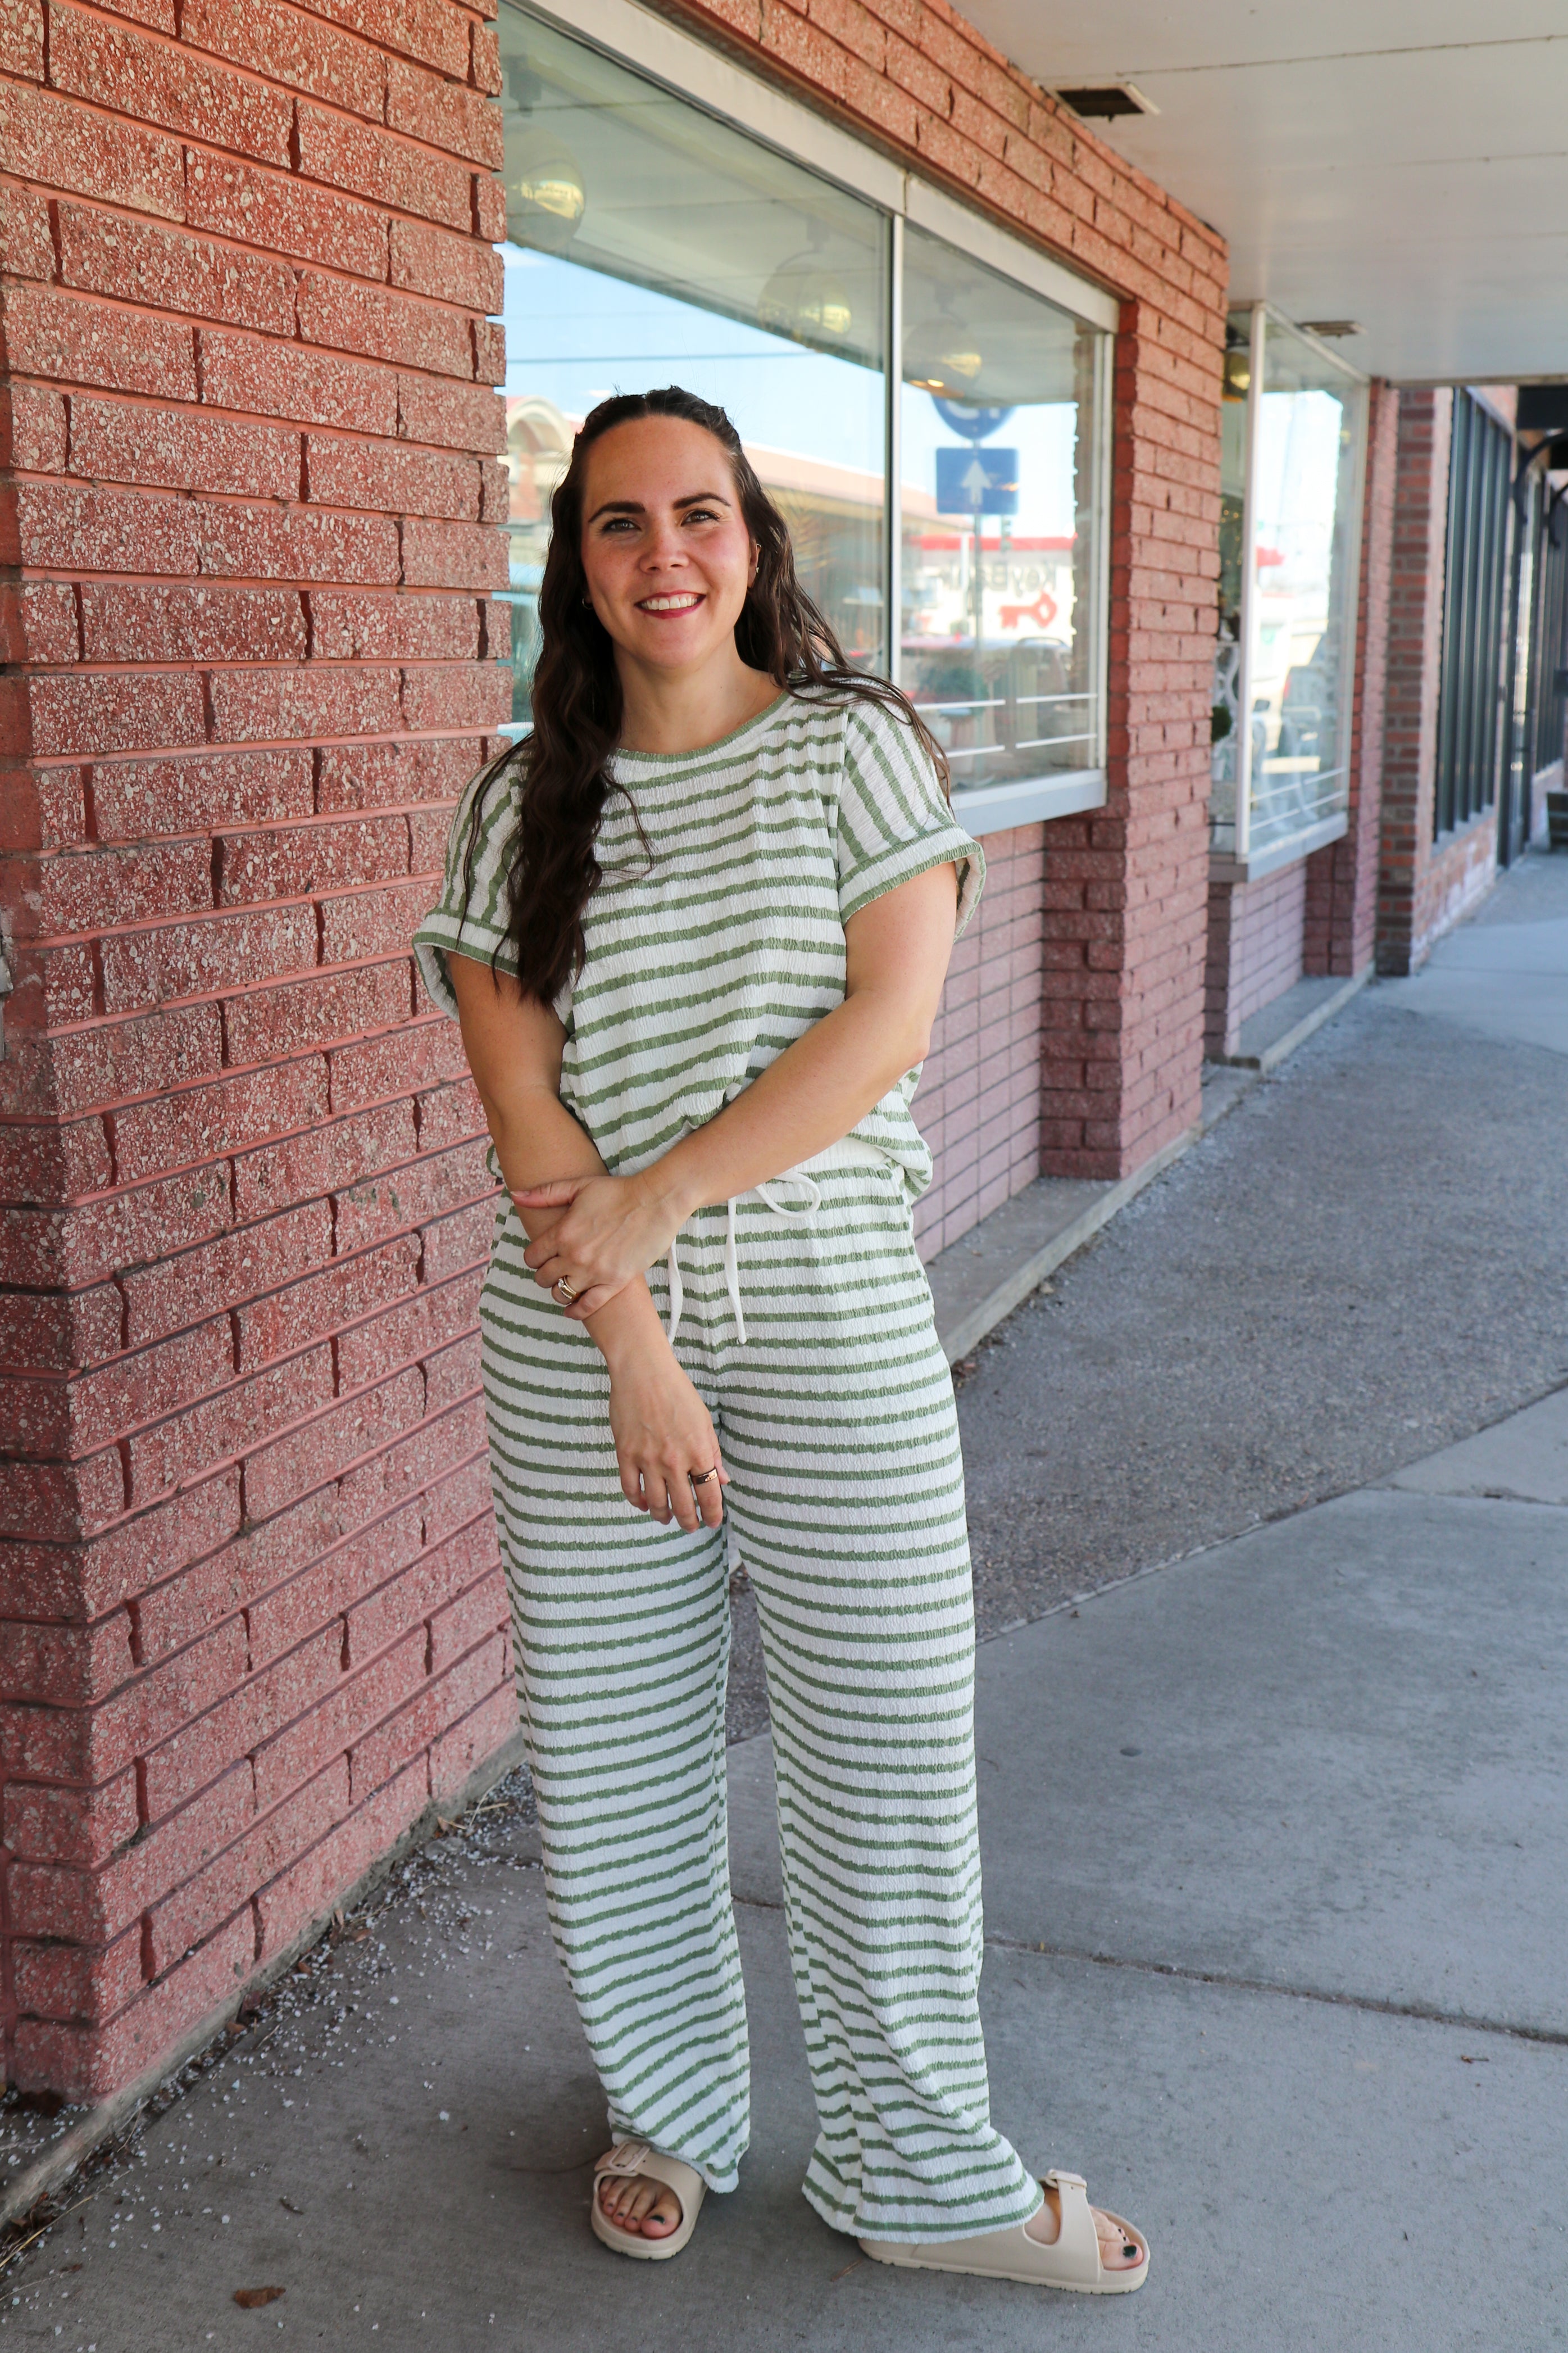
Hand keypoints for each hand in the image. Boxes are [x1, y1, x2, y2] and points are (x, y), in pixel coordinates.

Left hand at [515, 1170, 683, 1319]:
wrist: (656, 1201)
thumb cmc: (618, 1191)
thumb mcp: (579, 1186)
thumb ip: (545, 1193)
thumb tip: (516, 1196)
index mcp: (562, 1232)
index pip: (532, 1257)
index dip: (534, 1258)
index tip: (541, 1257)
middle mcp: (574, 1255)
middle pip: (543, 1277)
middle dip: (545, 1274)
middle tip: (553, 1270)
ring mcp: (594, 1271)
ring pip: (561, 1293)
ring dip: (559, 1291)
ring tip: (565, 1285)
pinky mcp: (615, 1282)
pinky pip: (587, 1306)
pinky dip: (576, 1311)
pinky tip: (571, 1310)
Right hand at [603, 1328, 728, 1531]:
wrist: (644, 1371)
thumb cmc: (677, 1392)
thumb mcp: (703, 1421)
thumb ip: (712, 1453)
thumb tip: (723, 1480)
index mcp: (699, 1451)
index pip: (710, 1495)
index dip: (714, 1514)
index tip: (713, 1521)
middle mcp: (675, 1460)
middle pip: (684, 1506)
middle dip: (689, 1522)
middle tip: (691, 1526)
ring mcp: (648, 1459)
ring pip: (656, 1503)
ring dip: (663, 1516)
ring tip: (666, 1518)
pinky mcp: (626, 1454)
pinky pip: (630, 1489)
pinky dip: (637, 1502)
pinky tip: (644, 1504)